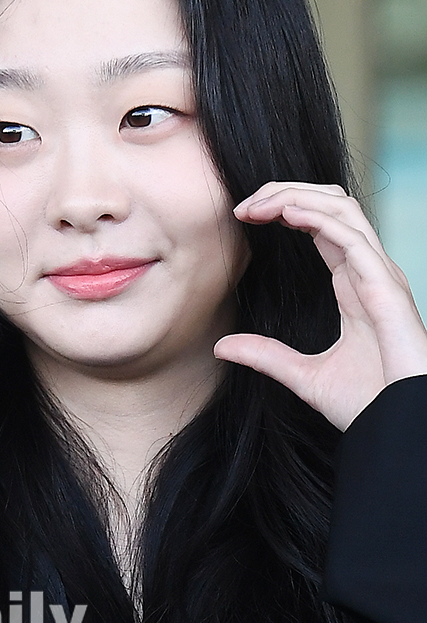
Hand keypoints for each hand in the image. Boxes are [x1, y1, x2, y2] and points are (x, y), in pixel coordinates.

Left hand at [213, 182, 426, 430]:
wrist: (401, 430)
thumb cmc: (368, 405)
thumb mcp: (304, 376)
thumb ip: (266, 356)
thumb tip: (221, 346)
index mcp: (352, 284)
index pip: (319, 224)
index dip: (283, 208)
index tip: (244, 215)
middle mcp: (367, 271)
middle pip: (330, 204)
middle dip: (286, 192)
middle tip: (244, 204)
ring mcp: (379, 276)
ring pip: (342, 209)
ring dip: (296, 197)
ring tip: (257, 204)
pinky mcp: (386, 288)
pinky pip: (352, 238)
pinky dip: (318, 217)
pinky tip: (286, 214)